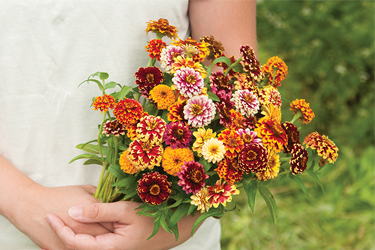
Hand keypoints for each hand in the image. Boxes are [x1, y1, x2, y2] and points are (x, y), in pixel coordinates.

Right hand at [8, 183, 112, 248]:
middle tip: (117, 230)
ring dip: (100, 241)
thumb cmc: (59, 195)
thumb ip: (100, 194)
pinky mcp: (62, 247)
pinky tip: (90, 240)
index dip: (118, 220)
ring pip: (94, 245)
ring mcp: (73, 238)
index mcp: (89, 209)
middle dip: (112, 232)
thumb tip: (112, 199)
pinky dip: (87, 246)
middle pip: (106, 234)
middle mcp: (83, 225)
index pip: (112, 219)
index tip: (120, 220)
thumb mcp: (83, 189)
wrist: (32, 206)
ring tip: (103, 236)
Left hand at [46, 201, 197, 249]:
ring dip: (69, 237)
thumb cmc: (151, 217)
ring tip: (58, 223)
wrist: (171, 229)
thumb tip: (72, 212)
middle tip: (48, 219)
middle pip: (76, 249)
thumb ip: (98, 212)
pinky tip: (77, 226)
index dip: (59, 230)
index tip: (49, 215)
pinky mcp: (114, 247)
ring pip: (84, 247)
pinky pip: (93, 244)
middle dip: (59, 236)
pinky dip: (81, 238)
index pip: (75, 243)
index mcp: (109, 248)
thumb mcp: (125, 210)